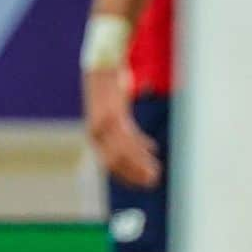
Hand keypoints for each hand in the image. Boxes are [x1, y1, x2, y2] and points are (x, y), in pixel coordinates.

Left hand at [83, 68, 160, 187]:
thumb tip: (145, 149)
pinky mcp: (113, 115)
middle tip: (153, 182)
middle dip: (134, 174)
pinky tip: (152, 150)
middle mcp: (96, 133)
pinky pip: (128, 136)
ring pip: (123, 152)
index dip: (126, 176)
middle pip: (115, 163)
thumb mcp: (116, 115)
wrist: (102, 67)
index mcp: (95, 137)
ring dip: (140, 164)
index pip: (109, 165)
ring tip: (156, 171)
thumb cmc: (110, 92)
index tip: (141, 184)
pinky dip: (140, 146)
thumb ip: (125, 132)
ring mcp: (104, 124)